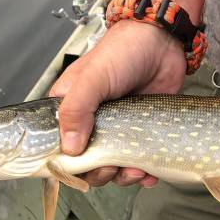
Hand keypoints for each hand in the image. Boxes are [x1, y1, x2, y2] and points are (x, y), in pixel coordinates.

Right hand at [50, 20, 185, 187]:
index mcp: (68, 109)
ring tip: (135, 170)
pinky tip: (148, 172)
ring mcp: (116, 129)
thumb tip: (70, 147)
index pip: (56, 146)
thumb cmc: (123, 52)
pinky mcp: (139, 133)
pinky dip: (142, 173)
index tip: (80, 170)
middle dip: (99, 172)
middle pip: (85, 163)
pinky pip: (136, 163)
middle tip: (112, 166)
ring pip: (112, 167)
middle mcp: (89, 123)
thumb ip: (77, 110)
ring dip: (122, 176)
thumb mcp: (93, 79)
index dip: (66, 163)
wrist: (163, 43)